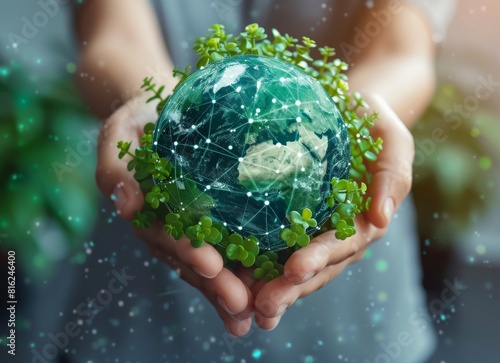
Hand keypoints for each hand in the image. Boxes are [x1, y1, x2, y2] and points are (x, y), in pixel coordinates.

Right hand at [95, 95, 253, 335]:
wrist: (162, 112)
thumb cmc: (140, 119)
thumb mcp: (120, 133)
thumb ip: (116, 169)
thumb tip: (127, 206)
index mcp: (149, 213)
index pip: (167, 236)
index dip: (187, 251)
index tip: (211, 266)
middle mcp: (171, 228)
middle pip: (193, 261)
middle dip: (217, 286)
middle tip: (242, 305)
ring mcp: (193, 229)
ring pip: (213, 265)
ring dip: (232, 290)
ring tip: (256, 312)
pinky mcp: (217, 221)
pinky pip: (232, 248)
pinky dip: (247, 270)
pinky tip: (269, 289)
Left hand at [250, 95, 414, 328]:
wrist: (346, 112)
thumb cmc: (372, 124)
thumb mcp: (392, 142)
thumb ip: (392, 177)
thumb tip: (382, 219)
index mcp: (360, 222)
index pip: (340, 246)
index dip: (319, 259)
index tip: (294, 270)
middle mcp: (333, 235)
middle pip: (313, 268)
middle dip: (289, 289)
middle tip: (264, 306)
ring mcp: (308, 232)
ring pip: (289, 268)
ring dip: (269, 289)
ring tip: (245, 306)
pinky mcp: (284, 221)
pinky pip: (268, 247)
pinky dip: (253, 266)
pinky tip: (232, 280)